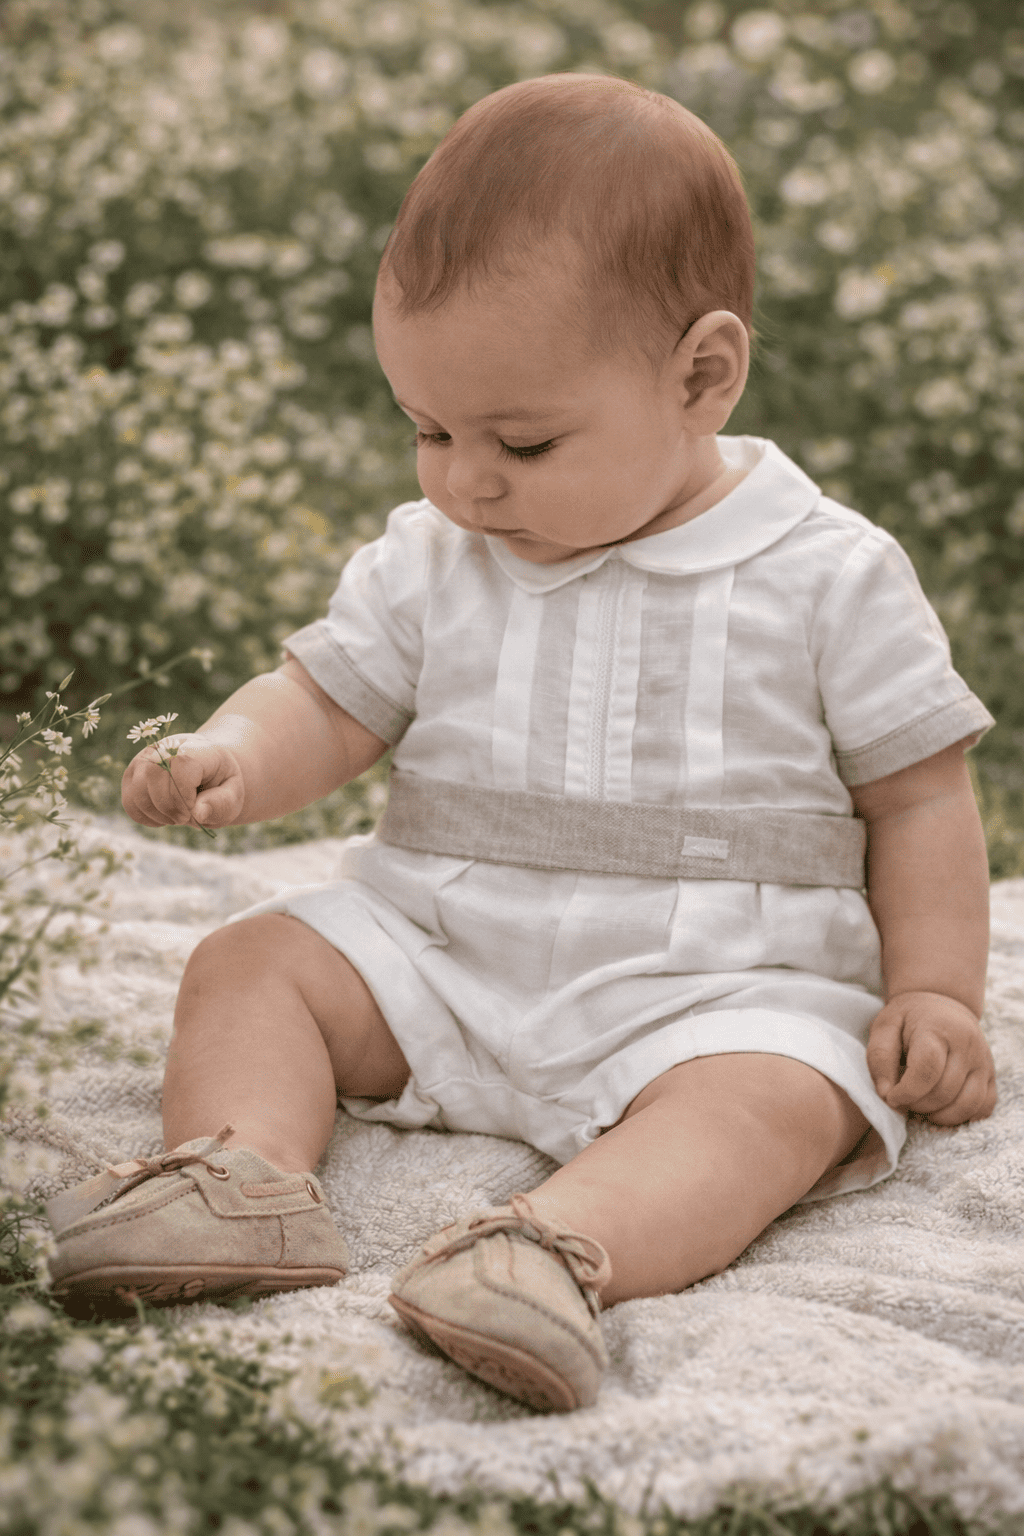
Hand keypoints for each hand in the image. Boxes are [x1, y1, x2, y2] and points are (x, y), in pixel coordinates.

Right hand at [121, 733, 244, 828]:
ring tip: (177, 816)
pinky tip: (164, 815)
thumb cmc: (221, 783)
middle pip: (153, 778)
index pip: (180, 767)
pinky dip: (146, 817)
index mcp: (196, 748)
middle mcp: (164, 748)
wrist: (207, 770)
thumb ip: (221, 803)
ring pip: (137, 793)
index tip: (195, 810)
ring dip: (158, 815)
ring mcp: (144, 760)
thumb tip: (198, 813)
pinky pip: (130, 803)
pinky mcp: (132, 775)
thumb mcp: (234, 794)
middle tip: (186, 817)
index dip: (185, 797)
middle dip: (170, 808)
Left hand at [866, 991, 996, 1125]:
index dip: (907, 1091)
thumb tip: (886, 1094)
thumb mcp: (885, 1028)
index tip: (892, 1097)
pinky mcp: (991, 1075)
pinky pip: (984, 1108)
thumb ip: (880, 1058)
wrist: (942, 1004)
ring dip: (939, 1116)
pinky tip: (942, 1109)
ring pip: (967, 1104)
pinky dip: (962, 1117)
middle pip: (945, 1091)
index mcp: (937, 1028)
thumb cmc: (908, 1019)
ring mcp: (983, 1060)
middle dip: (918, 1104)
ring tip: (921, 1105)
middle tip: (904, 1099)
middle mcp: (967, 1044)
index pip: (927, 1069)